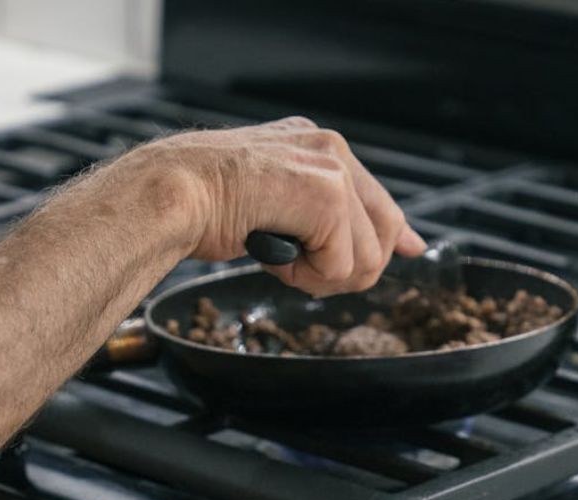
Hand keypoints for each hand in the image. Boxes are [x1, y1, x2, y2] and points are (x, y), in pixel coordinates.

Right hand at [137, 117, 425, 296]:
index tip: (409, 250)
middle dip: (350, 269)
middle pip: (384, 232)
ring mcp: (331, 169)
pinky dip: (304, 276)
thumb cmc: (196, 202)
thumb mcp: (265, 201)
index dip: (396, 233)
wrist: (168, 194)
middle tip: (302, 274)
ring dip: (321, 276)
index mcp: (314, 144)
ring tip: (279, 259)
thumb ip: (311, 215)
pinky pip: (339, 265)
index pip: (376, 196)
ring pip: (365, 257)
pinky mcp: (326, 196)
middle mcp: (329, 149)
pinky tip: (272, 254)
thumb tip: (346, 244)